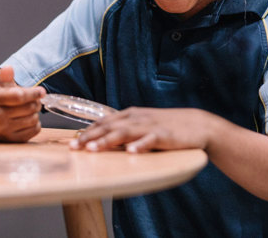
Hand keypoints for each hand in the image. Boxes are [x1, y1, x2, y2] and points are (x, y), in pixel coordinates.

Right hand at [0, 66, 45, 141]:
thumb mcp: (0, 86)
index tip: (42, 91)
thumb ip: (6, 77)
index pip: (18, 96)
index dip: (33, 93)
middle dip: (36, 102)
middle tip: (34, 100)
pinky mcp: (12, 140)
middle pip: (29, 107)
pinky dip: (35, 124)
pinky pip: (35, 130)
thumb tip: (9, 68)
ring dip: (35, 113)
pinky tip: (27, 119)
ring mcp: (3, 129)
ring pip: (33, 119)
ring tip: (28, 110)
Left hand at [71, 107, 212, 152]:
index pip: (103, 122)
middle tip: (73, 147)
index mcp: (129, 115)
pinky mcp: (164, 135)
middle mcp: (136, 118)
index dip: (86, 132)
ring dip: (107, 140)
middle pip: (108, 127)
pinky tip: (130, 152)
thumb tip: (102, 141)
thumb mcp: (142, 126)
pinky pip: (150, 141)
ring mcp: (149, 126)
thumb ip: (124, 131)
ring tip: (92, 149)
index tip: (71, 142)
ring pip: (124, 132)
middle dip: (89, 137)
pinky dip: (139, 146)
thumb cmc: (166, 127)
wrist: (197, 124)